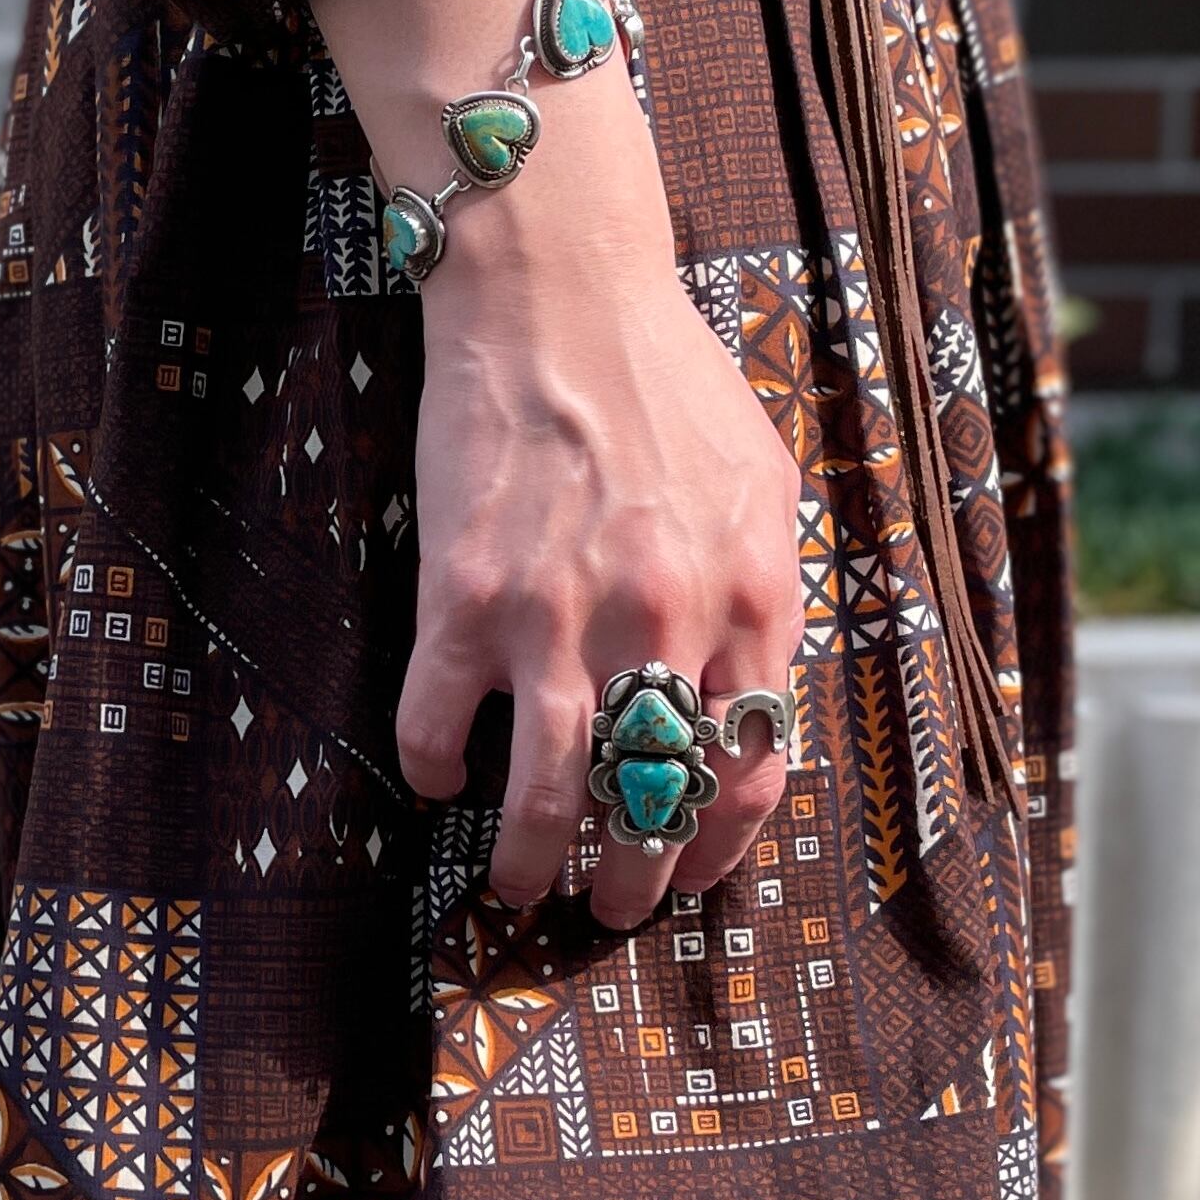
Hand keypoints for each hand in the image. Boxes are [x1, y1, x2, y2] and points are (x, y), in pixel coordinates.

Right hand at [395, 190, 806, 928]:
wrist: (555, 294)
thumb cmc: (663, 375)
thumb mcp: (762, 482)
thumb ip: (763, 590)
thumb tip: (752, 689)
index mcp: (750, 598)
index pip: (750, 768)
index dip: (718, 841)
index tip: (689, 868)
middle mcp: (663, 623)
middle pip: (654, 803)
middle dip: (631, 879)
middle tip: (609, 906)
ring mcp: (558, 618)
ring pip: (550, 796)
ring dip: (530, 860)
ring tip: (515, 885)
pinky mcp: (463, 600)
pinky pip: (439, 726)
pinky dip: (436, 769)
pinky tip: (438, 775)